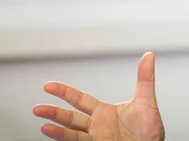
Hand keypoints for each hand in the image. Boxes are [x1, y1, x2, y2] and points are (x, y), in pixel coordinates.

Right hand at [33, 52, 164, 140]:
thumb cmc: (150, 131)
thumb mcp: (146, 102)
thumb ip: (145, 79)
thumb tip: (148, 57)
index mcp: (104, 113)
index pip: (80, 100)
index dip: (64, 92)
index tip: (48, 86)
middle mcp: (96, 126)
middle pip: (70, 118)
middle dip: (54, 112)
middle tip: (37, 108)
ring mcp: (96, 139)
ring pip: (72, 134)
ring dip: (57, 130)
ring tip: (43, 125)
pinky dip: (66, 139)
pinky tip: (55, 135)